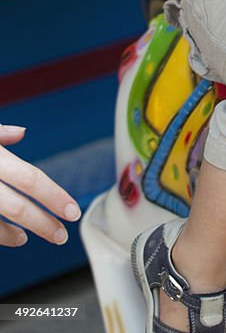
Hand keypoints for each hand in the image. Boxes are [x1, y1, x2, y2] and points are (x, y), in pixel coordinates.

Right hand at [0, 126, 80, 246]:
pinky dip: (2, 235)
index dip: (54, 196)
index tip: (73, 212)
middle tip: (62, 236)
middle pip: (17, 208)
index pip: (30, 179)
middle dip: (43, 224)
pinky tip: (15, 237)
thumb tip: (22, 132)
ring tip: (33, 237)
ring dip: (16, 234)